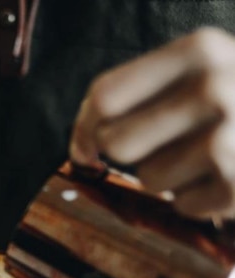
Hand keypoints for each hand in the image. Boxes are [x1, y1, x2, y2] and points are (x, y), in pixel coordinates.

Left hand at [70, 27, 234, 218]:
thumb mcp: (198, 73)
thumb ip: (132, 96)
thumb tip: (79, 150)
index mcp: (200, 50)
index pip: (106, 96)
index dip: (86, 127)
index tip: (88, 146)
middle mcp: (217, 87)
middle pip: (116, 141)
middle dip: (127, 153)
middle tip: (160, 146)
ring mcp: (233, 138)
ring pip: (147, 179)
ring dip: (166, 177)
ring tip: (204, 158)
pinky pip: (181, 205)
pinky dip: (195, 200)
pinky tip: (225, 179)